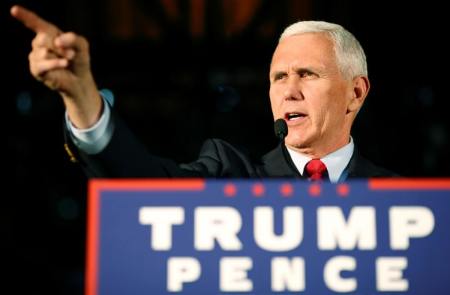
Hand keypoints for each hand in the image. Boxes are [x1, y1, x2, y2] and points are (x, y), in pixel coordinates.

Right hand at [11, 5, 102, 127]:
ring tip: (67, 61)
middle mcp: (38, 43)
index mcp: (48, 33)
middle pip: (44, 38)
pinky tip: (64, 64)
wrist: (80, 79)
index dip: (24, 16)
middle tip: (71, 54)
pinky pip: (42, 64)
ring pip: (44, 52)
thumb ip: (73, 38)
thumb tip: (58, 40)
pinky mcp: (36, 70)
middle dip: (60, 46)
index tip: (14, 10)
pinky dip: (55, 63)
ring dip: (60, 56)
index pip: (35, 23)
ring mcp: (35, 56)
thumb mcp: (82, 45)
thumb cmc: (78, 59)